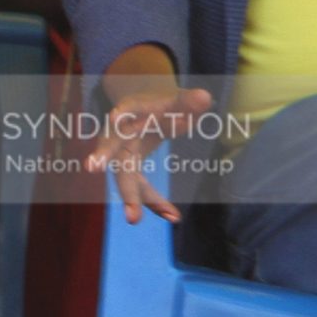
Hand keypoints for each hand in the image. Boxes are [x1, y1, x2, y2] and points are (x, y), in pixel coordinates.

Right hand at [85, 79, 215, 224]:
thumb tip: (205, 97)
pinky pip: (140, 188)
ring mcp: (122, 154)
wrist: (144, 110)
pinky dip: (153, 202)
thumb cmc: (161, 105)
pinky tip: (172, 215)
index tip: (117, 115)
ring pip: (124, 178)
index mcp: (131, 112)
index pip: (126, 112)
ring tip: (134, 219)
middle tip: (111, 190)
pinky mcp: (130, 169)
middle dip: (114, 171)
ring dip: (131, 199)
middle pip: (114, 153)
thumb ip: (189, 101)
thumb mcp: (177, 100)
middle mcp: (120, 135)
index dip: (122, 112)